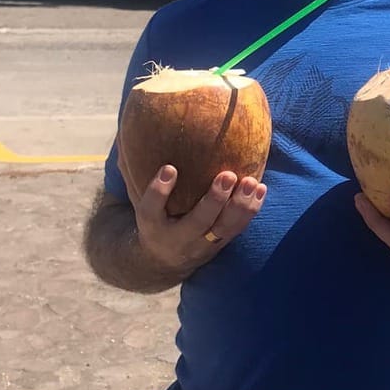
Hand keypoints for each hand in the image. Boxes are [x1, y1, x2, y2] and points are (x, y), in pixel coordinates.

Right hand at [125, 164, 266, 276]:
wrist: (163, 261)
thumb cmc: (153, 218)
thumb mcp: (139, 202)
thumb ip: (136, 173)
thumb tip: (129, 129)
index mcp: (152, 225)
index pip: (151, 209)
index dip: (159, 191)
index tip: (169, 168)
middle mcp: (177, 238)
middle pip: (197, 222)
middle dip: (214, 200)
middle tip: (227, 175)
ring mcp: (201, 244)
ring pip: (223, 229)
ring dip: (240, 206)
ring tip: (251, 182)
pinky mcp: (219, 245)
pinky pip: (237, 230)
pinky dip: (250, 210)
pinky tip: (260, 189)